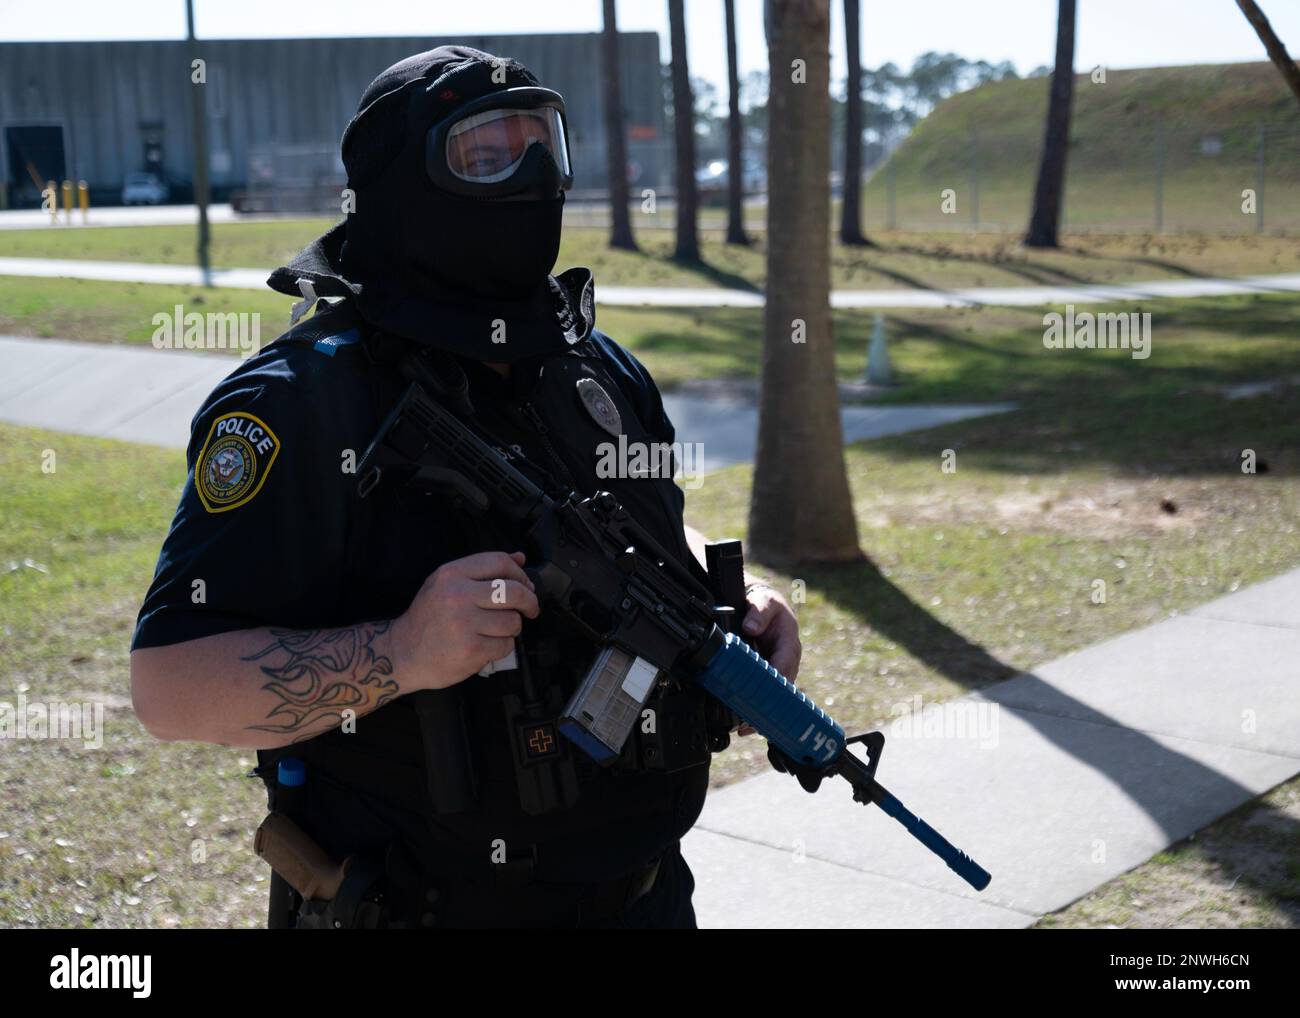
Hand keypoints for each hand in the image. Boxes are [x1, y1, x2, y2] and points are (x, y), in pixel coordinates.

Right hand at [391, 551, 538, 690]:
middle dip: (530, 602)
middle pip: (515, 592)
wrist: (401, 652)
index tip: (526, 586)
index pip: (500, 562)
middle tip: (530, 610)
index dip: (520, 574)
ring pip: (513, 621)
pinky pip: (506, 645)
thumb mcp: (447, 584)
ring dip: (511, 628)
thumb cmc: (428, 617)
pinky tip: (486, 645)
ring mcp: (464, 624)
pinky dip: (502, 647)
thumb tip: (520, 557)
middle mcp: (458, 595)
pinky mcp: (472, 649)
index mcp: (452, 574)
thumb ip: (483, 569)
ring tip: (495, 630)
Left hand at [736, 582, 801, 736]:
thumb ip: (758, 612)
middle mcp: (787, 661)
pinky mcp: (769, 675)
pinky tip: (745, 723)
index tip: (761, 699)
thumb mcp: (765, 601)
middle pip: (780, 690)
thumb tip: (750, 627)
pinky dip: (756, 708)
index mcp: (789, 645)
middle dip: (767, 707)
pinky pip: (765, 694)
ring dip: (761, 713)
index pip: (783, 668)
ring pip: (774, 696)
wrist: (760, 605)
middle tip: (750, 724)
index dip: (774, 685)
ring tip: (745, 729)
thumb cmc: (766, 604)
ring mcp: (779, 670)